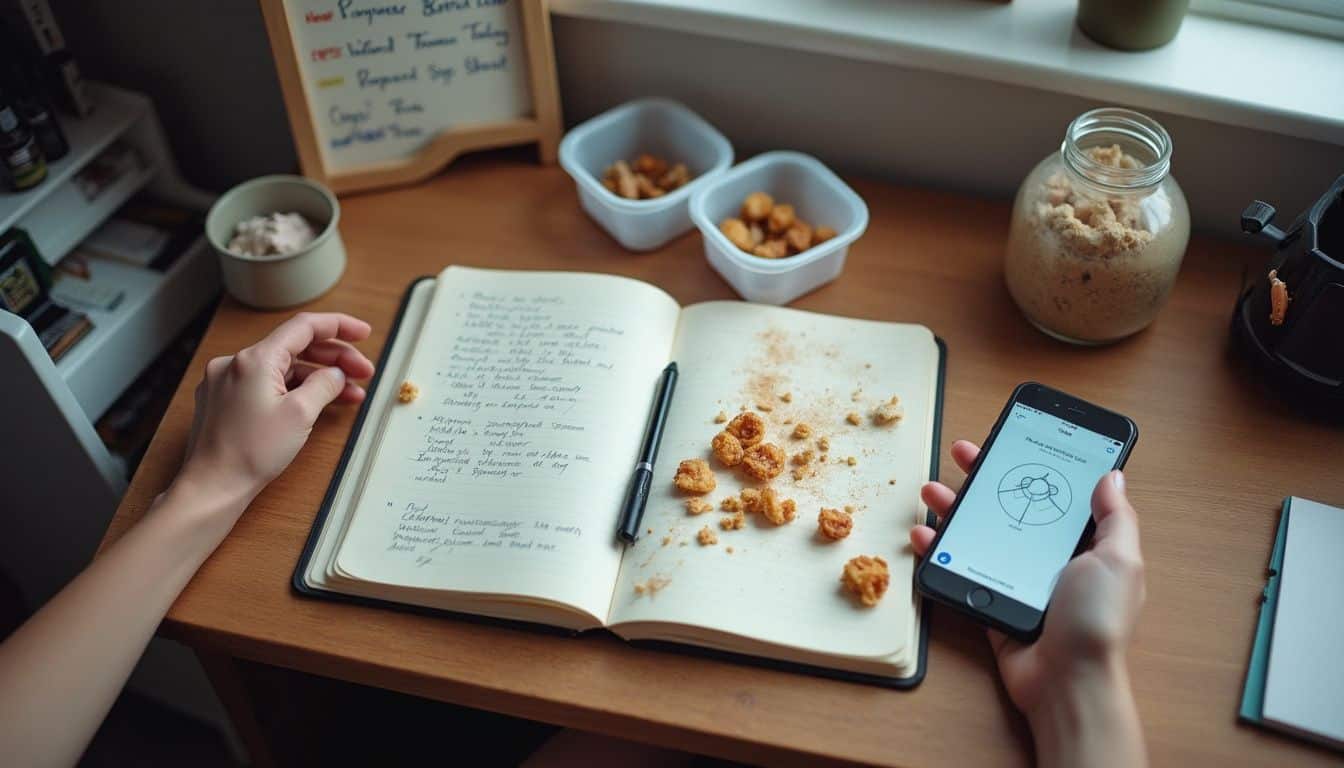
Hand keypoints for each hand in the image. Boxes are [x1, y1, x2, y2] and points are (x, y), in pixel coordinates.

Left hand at [178, 312, 374, 514]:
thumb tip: (337, 374)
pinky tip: (316, 402)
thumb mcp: (301, 414)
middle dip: (334, 358)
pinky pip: (266, 384)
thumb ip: (324, 385)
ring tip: (349, 395)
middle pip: (295, 347)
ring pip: (283, 368)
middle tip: (364, 373)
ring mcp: (227, 381)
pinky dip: (293, 390)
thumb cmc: (250, 453)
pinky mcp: (224, 400)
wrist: (213, 486)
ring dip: (317, 377)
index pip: (305, 327)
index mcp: (255, 359)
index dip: (340, 326)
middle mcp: (236, 363)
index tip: (363, 332)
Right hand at [911, 440, 1145, 766]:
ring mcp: (1019, 580)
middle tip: (963, 454)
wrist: (1065, 681)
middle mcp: (1051, 560)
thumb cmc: (1096, 620)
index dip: (1036, 466)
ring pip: (982, 533)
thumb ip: (1115, 517)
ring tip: (931, 491)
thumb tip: (1112, 475)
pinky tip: (923, 535)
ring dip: (955, 508)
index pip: (1059, 495)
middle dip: (986, 478)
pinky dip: (939, 550)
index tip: (1013, 441)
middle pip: (1013, 507)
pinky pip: (962, 568)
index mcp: (1086, 546)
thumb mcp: (1118, 560)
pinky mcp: (992, 601)